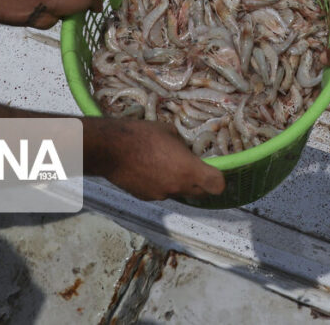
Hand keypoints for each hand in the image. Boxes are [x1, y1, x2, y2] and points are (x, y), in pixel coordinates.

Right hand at [88, 118, 224, 200]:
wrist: (110, 150)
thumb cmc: (143, 135)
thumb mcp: (170, 133)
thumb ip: (183, 146)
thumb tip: (186, 150)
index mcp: (189, 170)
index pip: (217, 185)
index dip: (219, 180)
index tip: (216, 172)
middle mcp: (178, 187)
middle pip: (201, 193)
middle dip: (202, 184)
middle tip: (195, 169)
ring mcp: (161, 195)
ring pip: (180, 193)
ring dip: (180, 183)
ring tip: (166, 165)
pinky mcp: (146, 197)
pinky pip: (162, 192)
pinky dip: (162, 185)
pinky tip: (150, 170)